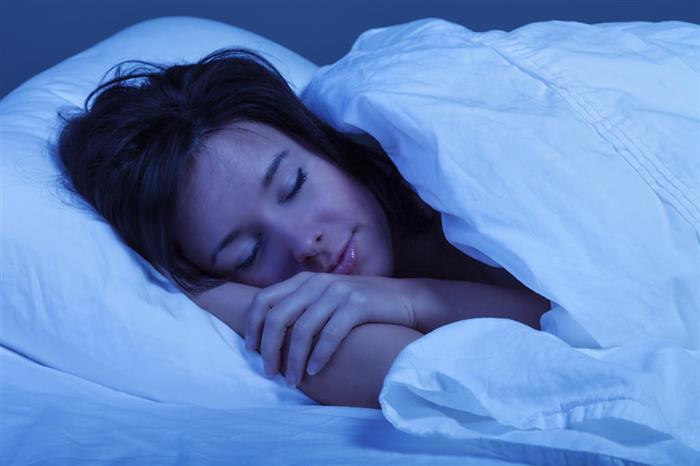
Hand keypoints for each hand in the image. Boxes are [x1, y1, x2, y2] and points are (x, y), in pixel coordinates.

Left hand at [244, 271, 416, 387]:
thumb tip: (271, 334)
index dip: (252, 325)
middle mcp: (318, 283)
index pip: (264, 299)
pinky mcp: (357, 305)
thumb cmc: (361, 306)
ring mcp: (337, 292)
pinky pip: (330, 334)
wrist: (404, 299)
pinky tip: (314, 372)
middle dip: (269, 348)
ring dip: (293, 360)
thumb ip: (302, 307)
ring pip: (302, 329)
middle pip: (278, 316)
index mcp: (305, 280)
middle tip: (270, 373)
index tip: (251, 350)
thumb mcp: (327, 299)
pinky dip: (319, 356)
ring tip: (291, 381)